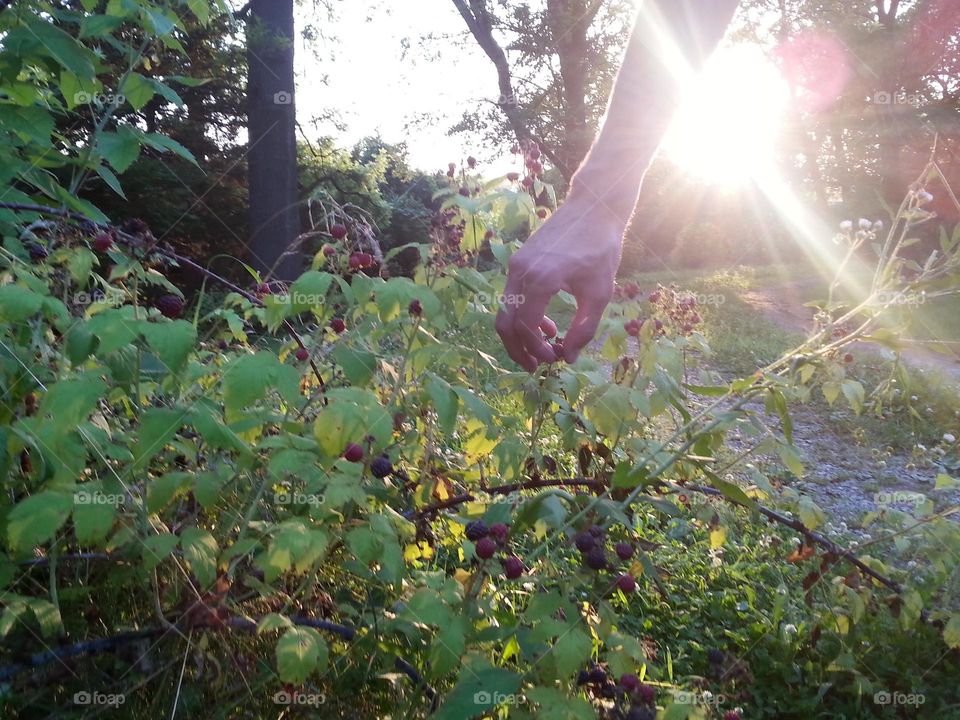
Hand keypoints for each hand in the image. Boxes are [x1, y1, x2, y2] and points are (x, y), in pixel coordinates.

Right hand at [495, 195, 623, 370]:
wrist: (593, 206)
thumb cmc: (601, 248)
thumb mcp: (600, 293)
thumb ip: (584, 328)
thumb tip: (569, 357)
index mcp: (540, 280)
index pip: (526, 327)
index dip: (537, 350)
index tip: (556, 359)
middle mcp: (520, 272)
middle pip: (505, 322)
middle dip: (518, 349)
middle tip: (536, 366)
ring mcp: (516, 265)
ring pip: (505, 311)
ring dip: (520, 335)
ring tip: (543, 348)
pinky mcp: (518, 260)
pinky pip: (511, 296)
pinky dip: (523, 315)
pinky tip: (546, 324)